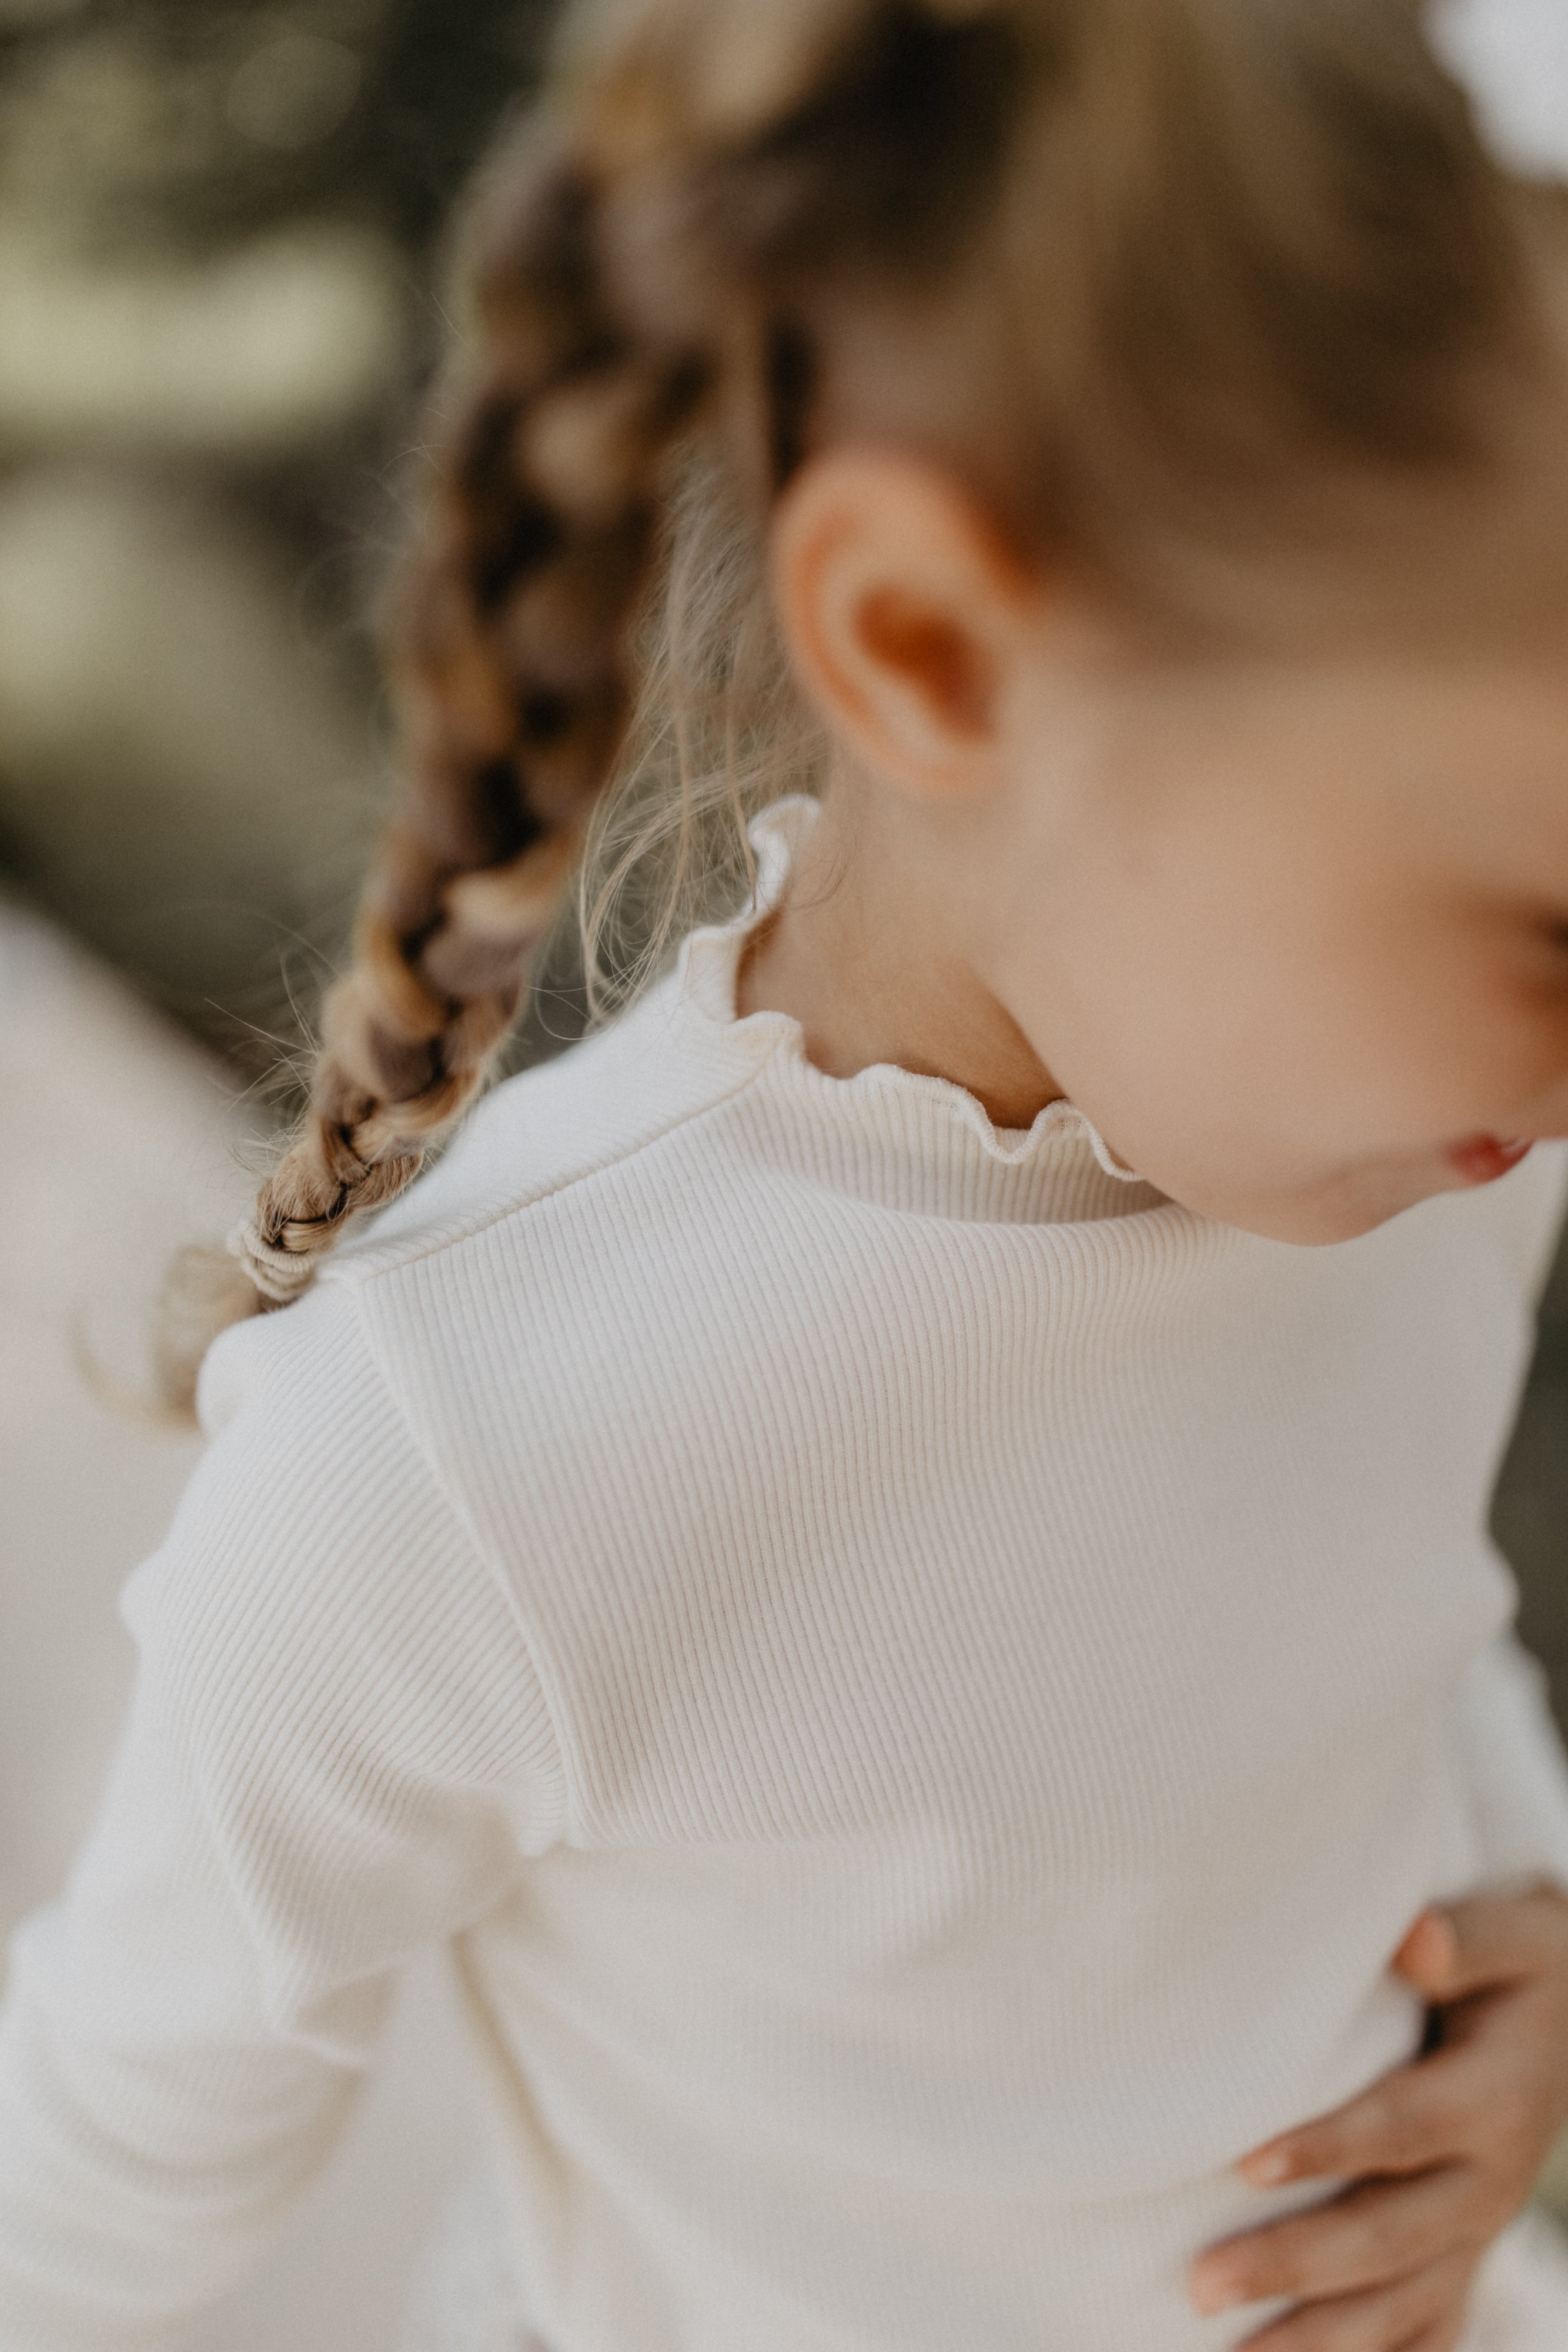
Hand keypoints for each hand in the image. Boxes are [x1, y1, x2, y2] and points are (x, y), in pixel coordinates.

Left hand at [1187, 1883, 1567, 2349]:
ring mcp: (1478, 2233)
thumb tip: (1415, 1937)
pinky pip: (1426, 2328)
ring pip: (1400, 2304)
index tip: (1246, 2164)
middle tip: (1201, 2284)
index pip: (1401, 2130)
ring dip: (1318, 2338)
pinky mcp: (1465, 2257)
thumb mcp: (1511, 1935)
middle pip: (1388, 2236)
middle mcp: (1489, 2183)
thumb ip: (1460, 1939)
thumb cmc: (1515, 1964)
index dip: (1329, 2147)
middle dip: (1296, 2265)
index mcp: (1493, 2100)